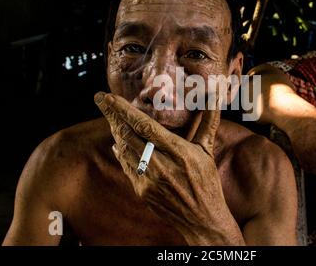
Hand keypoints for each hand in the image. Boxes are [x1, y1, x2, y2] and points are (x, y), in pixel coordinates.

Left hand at [94, 92, 244, 244]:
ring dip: (115, 131)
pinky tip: (117, 142)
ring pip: (125, 150)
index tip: (110, 97)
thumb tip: (215, 96)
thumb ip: (208, 122)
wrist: (202, 219)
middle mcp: (161, 165)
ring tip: (109, 116)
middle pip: (129, 135)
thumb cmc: (207, 182)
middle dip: (112, 115)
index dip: (125, 110)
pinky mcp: (142, 191)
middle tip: (101, 99)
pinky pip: (127, 166)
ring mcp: (149, 180)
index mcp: (179, 152)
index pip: (146, 126)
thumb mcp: (208, 150)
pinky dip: (120, 152)